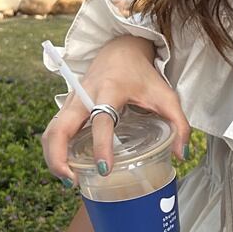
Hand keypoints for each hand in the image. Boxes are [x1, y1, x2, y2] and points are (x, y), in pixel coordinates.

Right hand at [41, 34, 190, 186]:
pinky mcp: (67, 106)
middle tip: (72, 182)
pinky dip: (54, 150)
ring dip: (52, 157)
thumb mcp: (167, 96)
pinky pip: (53, 130)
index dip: (101, 146)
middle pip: (60, 127)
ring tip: (68, 180)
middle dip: (59, 157)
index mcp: (110, 91)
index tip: (104, 170)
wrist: (122, 49)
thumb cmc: (144, 75)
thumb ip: (179, 124)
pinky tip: (66, 168)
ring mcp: (71, 100)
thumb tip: (181, 154)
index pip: (101, 121)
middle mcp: (84, 95)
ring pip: (51, 130)